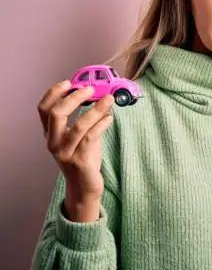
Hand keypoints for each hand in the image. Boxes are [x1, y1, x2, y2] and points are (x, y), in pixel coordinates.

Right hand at [37, 81, 113, 221]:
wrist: (84, 186)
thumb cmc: (83, 158)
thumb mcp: (80, 136)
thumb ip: (86, 119)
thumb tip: (103, 97)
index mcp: (50, 134)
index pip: (43, 109)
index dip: (54, 93)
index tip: (69, 82)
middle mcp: (53, 142)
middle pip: (56, 114)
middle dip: (74, 98)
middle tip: (91, 89)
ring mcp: (65, 152)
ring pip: (78, 125)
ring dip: (96, 109)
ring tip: (109, 99)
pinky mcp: (79, 161)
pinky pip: (91, 137)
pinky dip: (102, 124)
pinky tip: (110, 118)